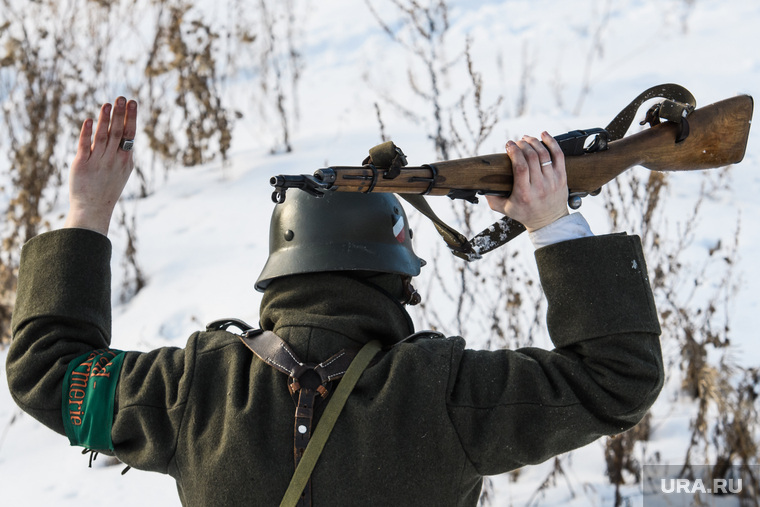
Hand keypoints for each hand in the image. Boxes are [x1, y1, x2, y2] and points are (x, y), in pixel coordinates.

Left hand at [63, 96, 137, 234]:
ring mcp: (98, 162)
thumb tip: (128, 137)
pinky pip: (85, 145)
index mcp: (125, 160)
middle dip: (120, 114)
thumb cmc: (107, 189)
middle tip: (122, 97)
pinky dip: (87, 132)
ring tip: (108, 103)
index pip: (129, 134)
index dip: (130, 117)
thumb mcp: (121, 172)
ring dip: (106, 119)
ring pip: (103, 136)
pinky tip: (90, 120)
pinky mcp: (82, 164)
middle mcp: (113, 160)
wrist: (93, 208)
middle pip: (118, 132)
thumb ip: (123, 154)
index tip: (132, 102)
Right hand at [486, 132, 568, 231]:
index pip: (520, 167)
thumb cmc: (525, 214)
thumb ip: (492, 198)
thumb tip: (481, 185)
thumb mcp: (505, 209)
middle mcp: (539, 186)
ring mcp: (553, 181)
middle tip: (516, 142)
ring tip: (526, 139)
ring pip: (544, 154)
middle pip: (532, 157)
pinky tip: (544, 135)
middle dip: (522, 145)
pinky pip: (559, 155)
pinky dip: (552, 142)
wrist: (549, 221)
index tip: (508, 145)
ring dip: (533, 142)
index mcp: (524, 193)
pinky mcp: (562, 176)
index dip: (514, 152)